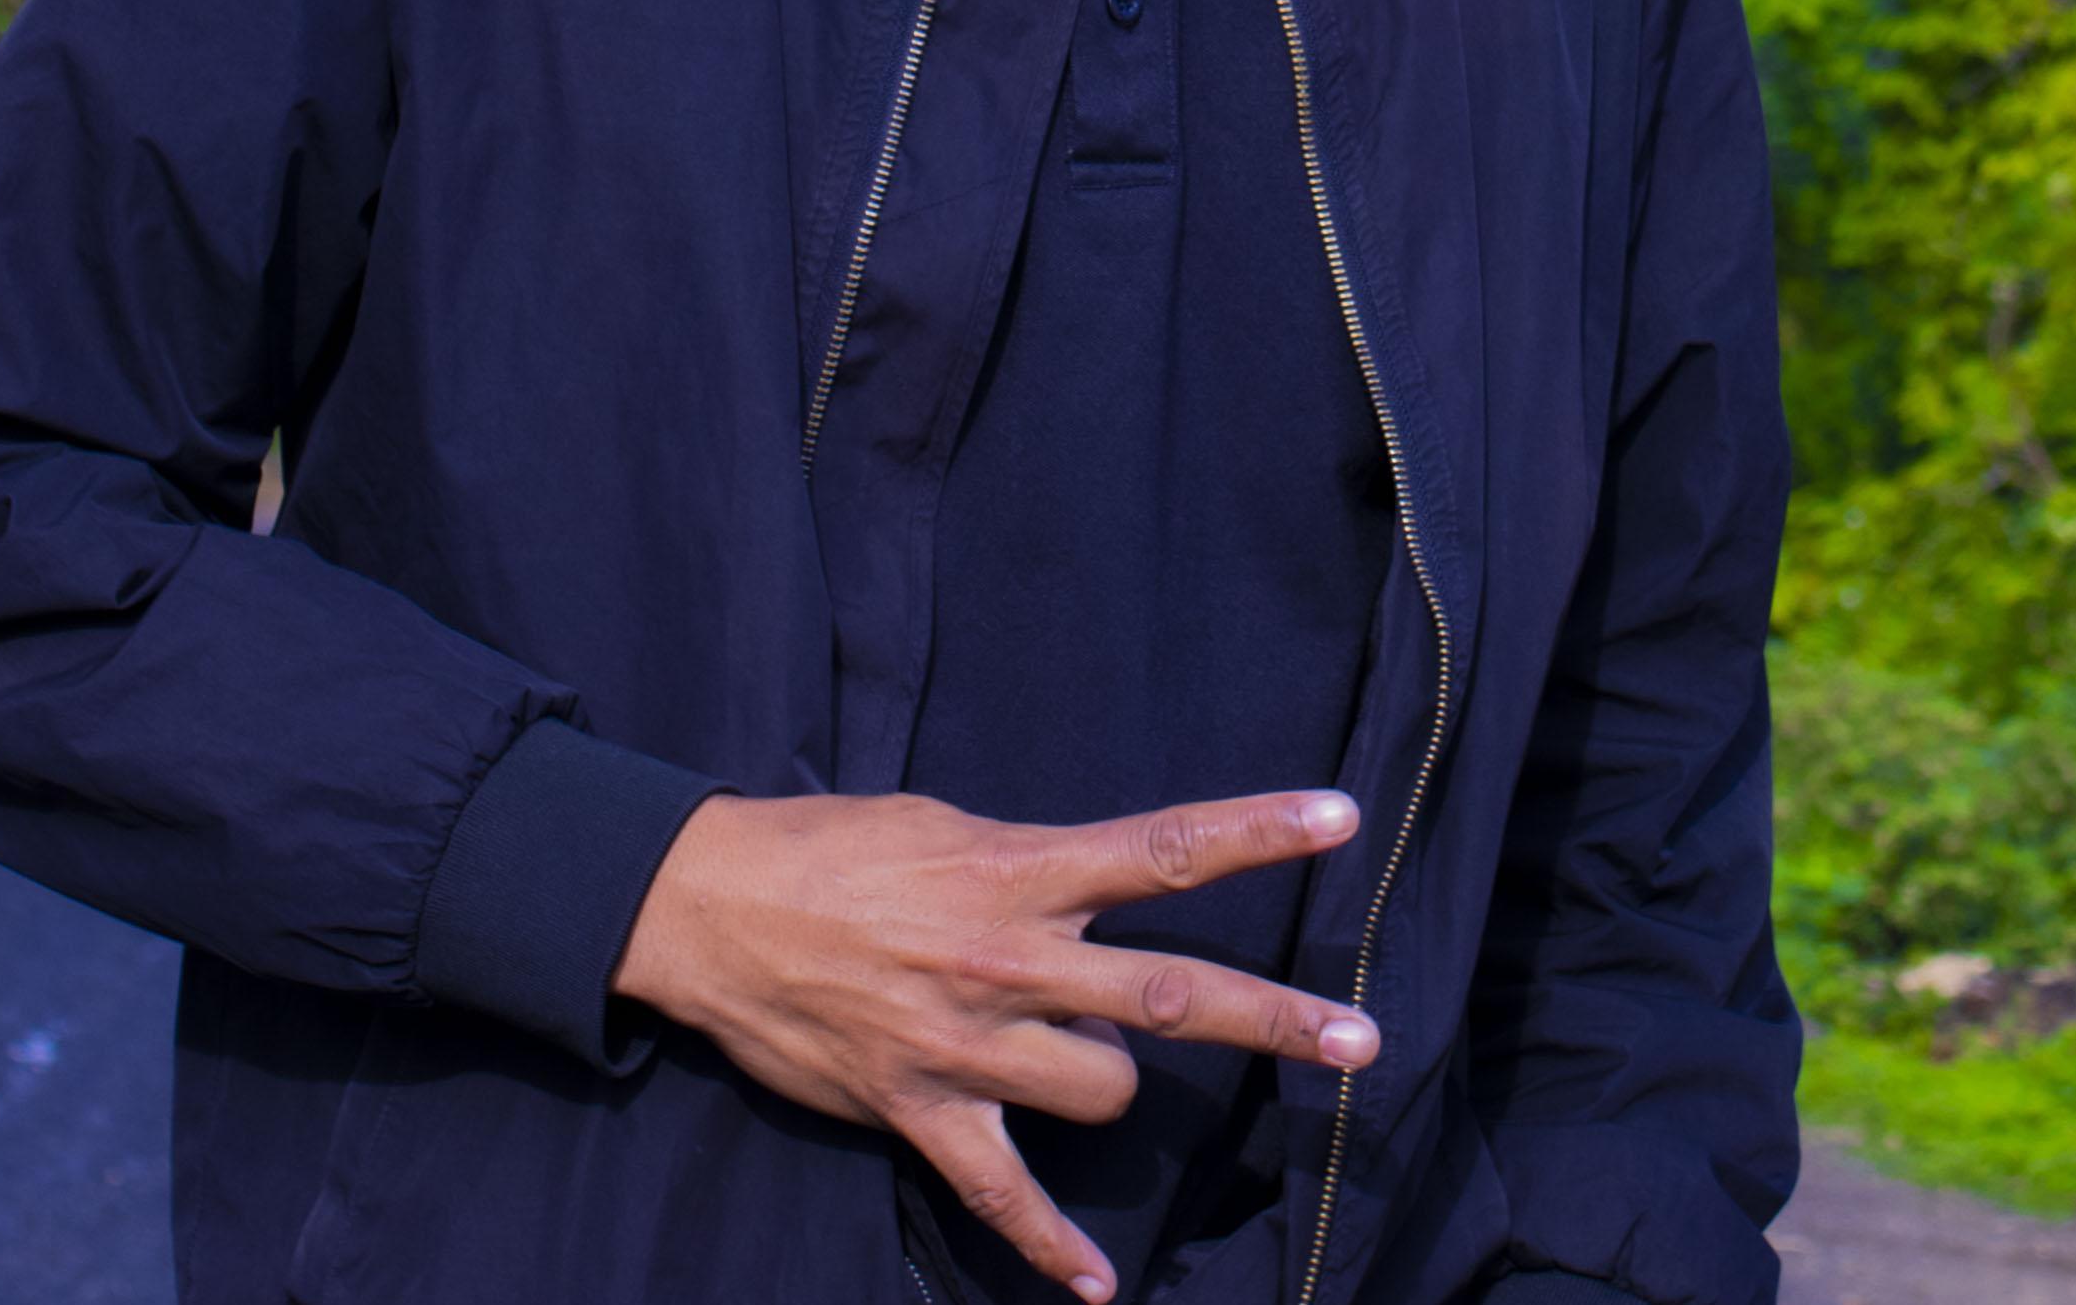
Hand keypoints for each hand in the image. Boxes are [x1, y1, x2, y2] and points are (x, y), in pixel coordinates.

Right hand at [612, 787, 1374, 1303]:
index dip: (1256, 832)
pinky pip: (1004, 1197)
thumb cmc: (834, 846)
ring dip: (1115, 1083)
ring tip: (1074, 1055)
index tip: (1339, 819)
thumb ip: (1031, 865)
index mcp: (1020, 871)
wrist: (713, 906)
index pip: (1162, 849)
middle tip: (1362, 1040)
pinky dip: (1051, 1246)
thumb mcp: (946, 826)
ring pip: (1103, 1090)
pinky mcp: (920, 1111)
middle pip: (1172, 994)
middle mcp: (1010, 959)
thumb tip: (1097, 888)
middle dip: (1276, 1021)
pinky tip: (1093, 1291)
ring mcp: (969, 1044)